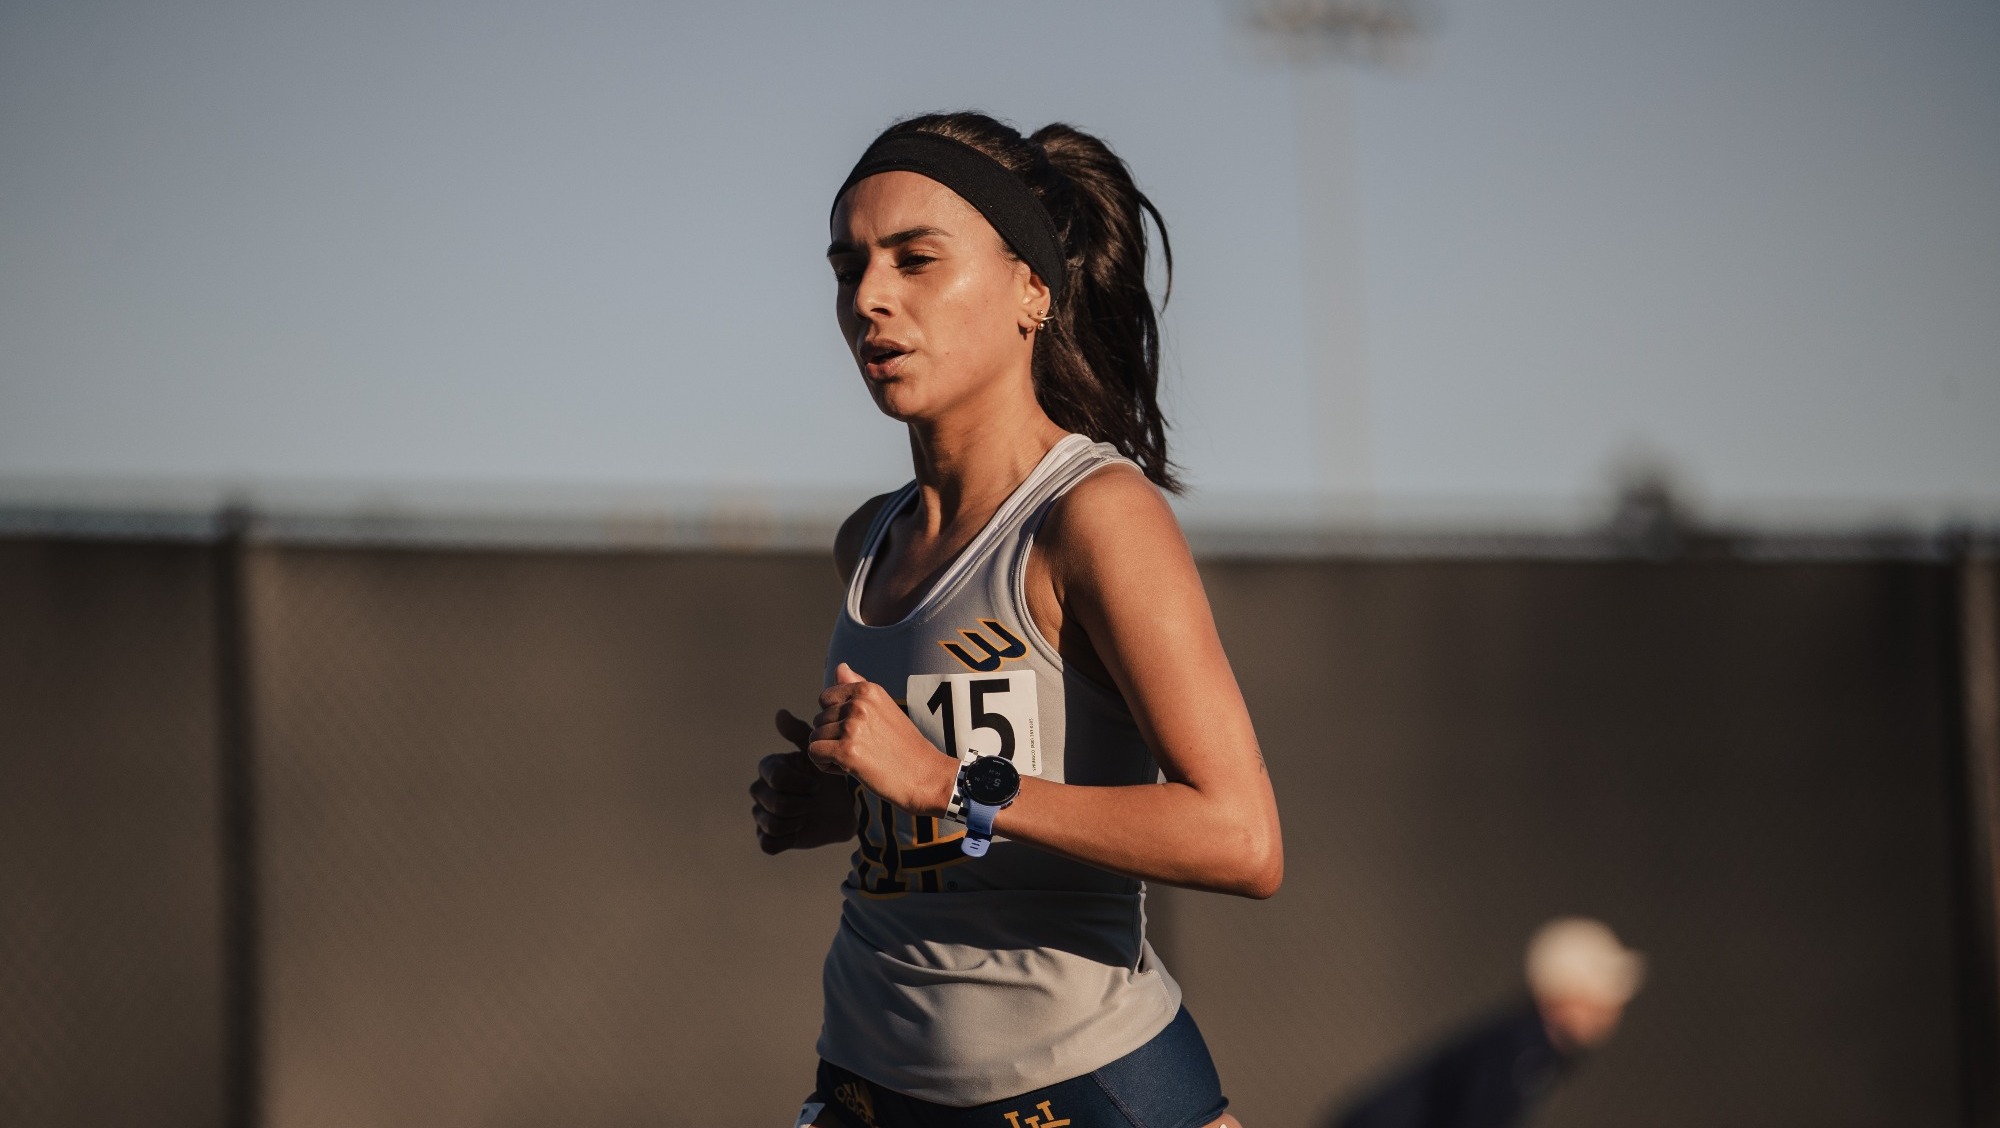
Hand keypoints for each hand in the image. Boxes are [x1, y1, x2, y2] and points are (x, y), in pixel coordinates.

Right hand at [750, 708, 856, 853]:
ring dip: (796, 820)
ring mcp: (764, 813)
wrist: (848, 807)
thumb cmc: (834, 775)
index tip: (817, 783)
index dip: (799, 783)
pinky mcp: (770, 836)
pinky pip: (767, 843)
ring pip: (770, 823)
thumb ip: (800, 734)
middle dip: (800, 803)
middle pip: (771, 801)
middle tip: (815, 799)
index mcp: (770, 767)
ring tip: (809, 813)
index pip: (776, 776)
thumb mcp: (821, 753)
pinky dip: (786, 838)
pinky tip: (800, 827)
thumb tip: (779, 713)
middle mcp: (762, 789)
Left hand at [809, 663, 956, 817]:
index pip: (825, 698)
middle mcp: (858, 704)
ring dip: (829, 753)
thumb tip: (840, 666)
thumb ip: (858, 686)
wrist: (925, 775)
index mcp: (868, 690)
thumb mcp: (884, 707)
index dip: (835, 718)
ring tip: (856, 759)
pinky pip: (814, 753)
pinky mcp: (847, 751)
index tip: (857, 732)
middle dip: (832, 738)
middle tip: (861, 749)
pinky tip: (846, 769)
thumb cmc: (904, 745)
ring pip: (815, 737)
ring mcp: (852, 727)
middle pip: (818, 719)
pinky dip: (825, 765)